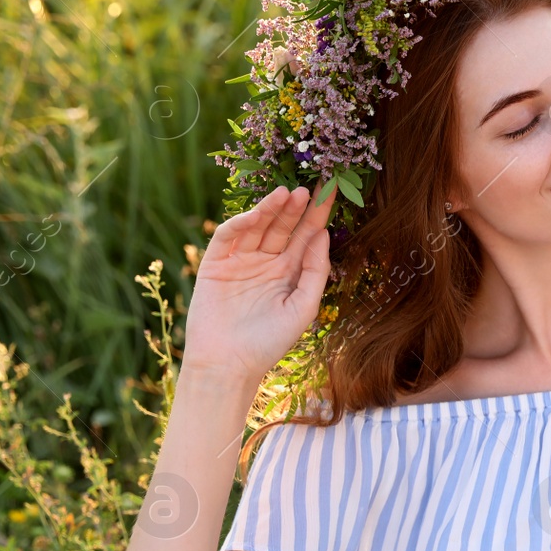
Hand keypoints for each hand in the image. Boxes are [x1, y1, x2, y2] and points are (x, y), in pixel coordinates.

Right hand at [181, 183, 336, 384]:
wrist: (229, 365)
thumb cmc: (270, 343)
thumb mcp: (304, 307)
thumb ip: (316, 271)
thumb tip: (323, 233)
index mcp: (291, 272)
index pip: (308, 236)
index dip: (319, 214)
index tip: (334, 191)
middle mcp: (268, 262)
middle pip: (285, 226)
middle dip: (298, 206)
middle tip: (313, 184)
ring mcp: (241, 261)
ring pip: (259, 226)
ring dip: (272, 208)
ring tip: (289, 192)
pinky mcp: (216, 264)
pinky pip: (229, 236)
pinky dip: (243, 222)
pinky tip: (260, 212)